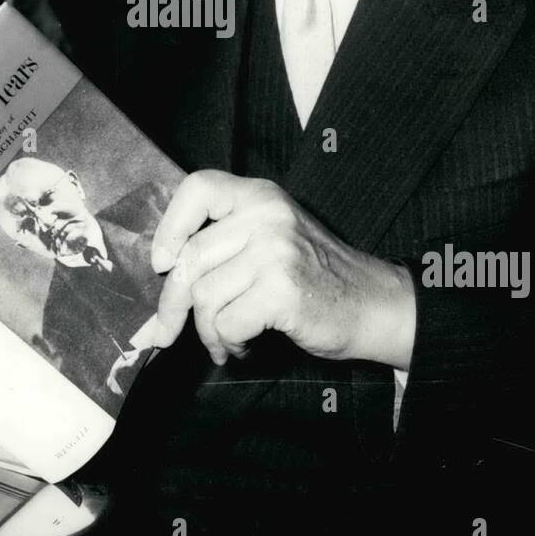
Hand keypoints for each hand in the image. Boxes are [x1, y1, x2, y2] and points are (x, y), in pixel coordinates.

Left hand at [149, 171, 415, 368]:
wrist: (373, 304)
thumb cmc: (316, 277)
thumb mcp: (272, 237)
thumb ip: (225, 240)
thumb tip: (161, 272)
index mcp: (260, 196)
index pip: (199, 188)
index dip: (170, 226)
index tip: (161, 262)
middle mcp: (267, 215)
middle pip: (190, 258)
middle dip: (170, 305)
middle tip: (164, 332)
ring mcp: (276, 250)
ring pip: (205, 296)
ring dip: (208, 331)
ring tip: (225, 341)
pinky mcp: (282, 290)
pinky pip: (227, 323)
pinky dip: (229, 343)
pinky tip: (244, 346)